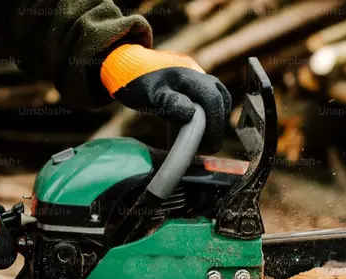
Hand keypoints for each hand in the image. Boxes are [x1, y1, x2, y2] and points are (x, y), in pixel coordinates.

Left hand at [100, 44, 231, 152]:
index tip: (210, 145)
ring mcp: (195, 75)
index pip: (213, 99)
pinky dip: (207, 112)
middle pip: (220, 98)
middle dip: (218, 123)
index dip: (215, 123)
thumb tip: (190, 114)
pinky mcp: (191, 82)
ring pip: (216, 96)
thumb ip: (169, 103)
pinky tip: (195, 127)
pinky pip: (206, 97)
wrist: (124, 65)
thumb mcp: (148, 95)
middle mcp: (196, 72)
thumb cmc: (134, 81)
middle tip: (209, 146)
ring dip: (214, 118)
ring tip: (204, 139)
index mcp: (188, 75)